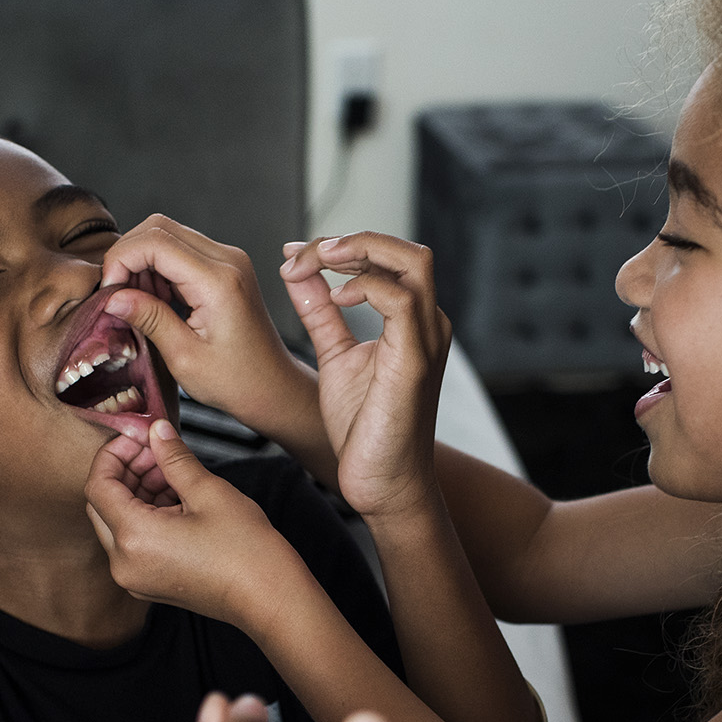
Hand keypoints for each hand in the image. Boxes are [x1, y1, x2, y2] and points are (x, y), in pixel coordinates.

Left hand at [85, 418, 302, 627]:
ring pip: (117, 523)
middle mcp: (124, 563)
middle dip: (126, 472)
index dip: (113, 454)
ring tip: (173, 475)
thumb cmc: (246, 552)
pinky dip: (145, 516)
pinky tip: (176, 500)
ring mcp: (135, 577)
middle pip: (102, 504)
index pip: (98, 484)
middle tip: (157, 453)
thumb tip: (157, 431)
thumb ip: (174, 458)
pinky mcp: (149, 583)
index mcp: (134, 538)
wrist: (269, 597)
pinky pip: (133, 543)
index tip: (138, 439)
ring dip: (137, 493)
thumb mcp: (208, 492)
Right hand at [98, 216, 319, 441]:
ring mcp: (228, 260)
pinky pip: (181, 250)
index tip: (109, 291)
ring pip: (167, 234)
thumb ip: (149, 319)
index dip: (121, 260)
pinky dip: (159, 268)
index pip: (155, 241)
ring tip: (140, 304)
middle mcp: (227, 260)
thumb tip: (112, 296)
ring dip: (142, 263)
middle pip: (158, 227)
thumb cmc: (237, 381)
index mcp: (218, 281)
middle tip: (118, 295)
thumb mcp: (184, 357)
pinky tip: (156, 300)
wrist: (273, 387)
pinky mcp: (225, 266)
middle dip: (128, 256)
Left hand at [279, 233, 451, 520]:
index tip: (294, 255)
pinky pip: (400, 300)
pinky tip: (337, 297)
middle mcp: (427, 324)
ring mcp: (426, 339)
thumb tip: (295, 272)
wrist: (382, 481)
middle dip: (353, 240)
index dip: (339, 246)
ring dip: (359, 252)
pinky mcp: (416, 361)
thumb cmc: (366, 428)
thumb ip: (320, 312)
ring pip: (412, 261)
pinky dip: (365, 287)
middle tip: (307, 253)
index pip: (388, 258)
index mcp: (411, 321)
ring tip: (318, 262)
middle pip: (407, 249)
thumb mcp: (335, 356)